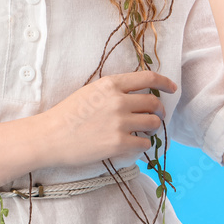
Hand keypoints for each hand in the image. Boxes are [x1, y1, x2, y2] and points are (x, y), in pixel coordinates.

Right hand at [36, 71, 177, 168]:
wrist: (50, 136)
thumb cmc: (68, 113)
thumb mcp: (91, 91)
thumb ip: (114, 90)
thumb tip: (137, 95)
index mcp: (111, 84)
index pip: (148, 78)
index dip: (165, 82)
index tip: (173, 88)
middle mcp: (118, 100)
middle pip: (154, 103)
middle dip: (160, 110)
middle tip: (158, 116)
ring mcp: (120, 122)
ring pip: (153, 123)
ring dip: (153, 128)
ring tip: (145, 131)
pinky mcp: (119, 143)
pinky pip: (144, 143)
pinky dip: (143, 145)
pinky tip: (135, 145)